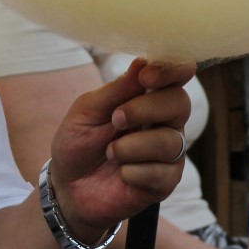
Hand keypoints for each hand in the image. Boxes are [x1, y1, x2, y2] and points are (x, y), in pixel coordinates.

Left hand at [47, 59, 194, 243]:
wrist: (68, 187)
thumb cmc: (78, 143)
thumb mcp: (87, 111)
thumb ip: (116, 90)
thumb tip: (142, 61)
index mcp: (147, 98)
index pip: (176, 75)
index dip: (171, 70)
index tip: (146, 76)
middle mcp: (164, 122)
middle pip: (180, 103)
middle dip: (145, 109)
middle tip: (116, 119)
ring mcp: (168, 153)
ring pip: (171, 141)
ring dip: (132, 146)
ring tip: (110, 152)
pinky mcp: (165, 182)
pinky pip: (163, 172)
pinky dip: (134, 171)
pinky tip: (121, 174)